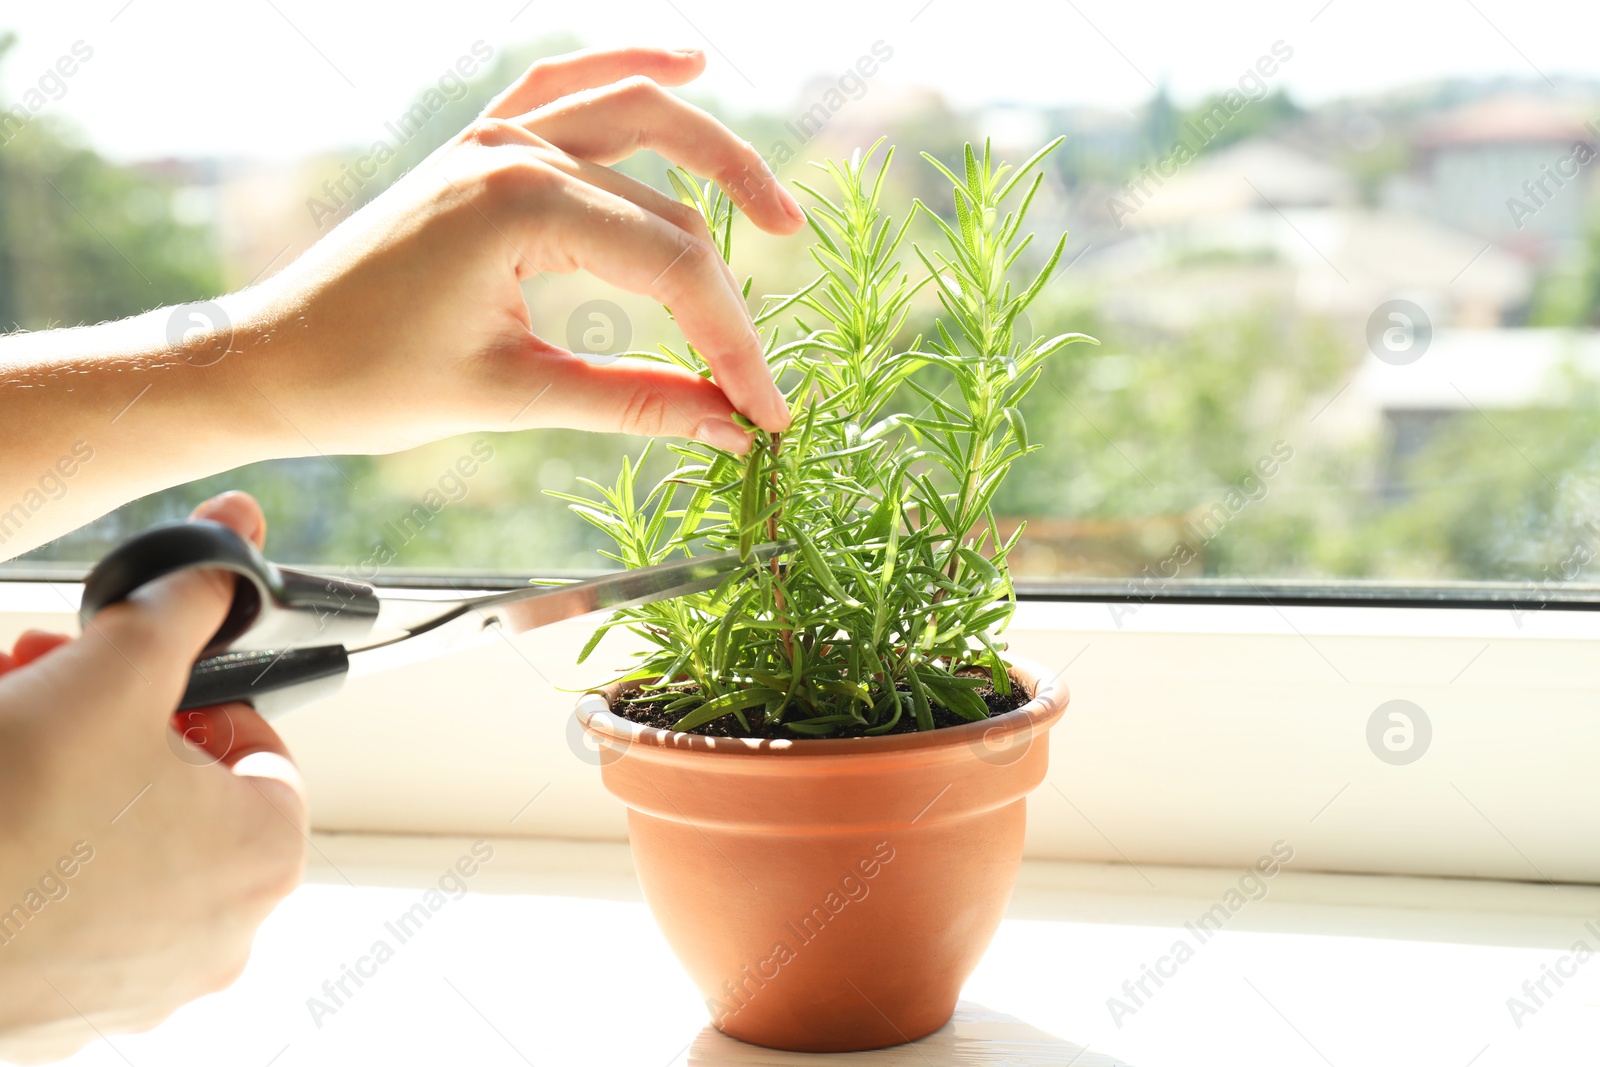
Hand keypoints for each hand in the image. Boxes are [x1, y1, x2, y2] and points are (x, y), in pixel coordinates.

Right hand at [0, 492, 304, 1062]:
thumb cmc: (12, 818)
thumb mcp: (115, 672)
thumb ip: (187, 599)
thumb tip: (236, 533)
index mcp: (264, 858)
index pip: (259, 750)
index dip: (194, 699)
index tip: (136, 686)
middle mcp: (221, 936)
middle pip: (186, 796)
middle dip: (117, 730)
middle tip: (55, 694)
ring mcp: (142, 982)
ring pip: (124, 849)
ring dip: (73, 780)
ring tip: (12, 735)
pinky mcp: (65, 1006)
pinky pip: (71, 909)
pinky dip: (40, 852)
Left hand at [233, 46, 801, 455]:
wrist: (269, 361)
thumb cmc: (367, 383)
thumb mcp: (513, 397)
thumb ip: (633, 402)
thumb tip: (729, 428)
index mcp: (520, 202)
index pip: (673, 268)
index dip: (732, 346)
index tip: (767, 416)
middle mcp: (514, 149)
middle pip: (669, 215)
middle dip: (722, 304)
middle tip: (755, 383)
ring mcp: (495, 137)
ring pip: (640, 120)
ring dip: (714, 158)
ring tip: (779, 215)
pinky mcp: (482, 147)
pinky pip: (568, 89)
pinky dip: (628, 74)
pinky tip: (685, 62)